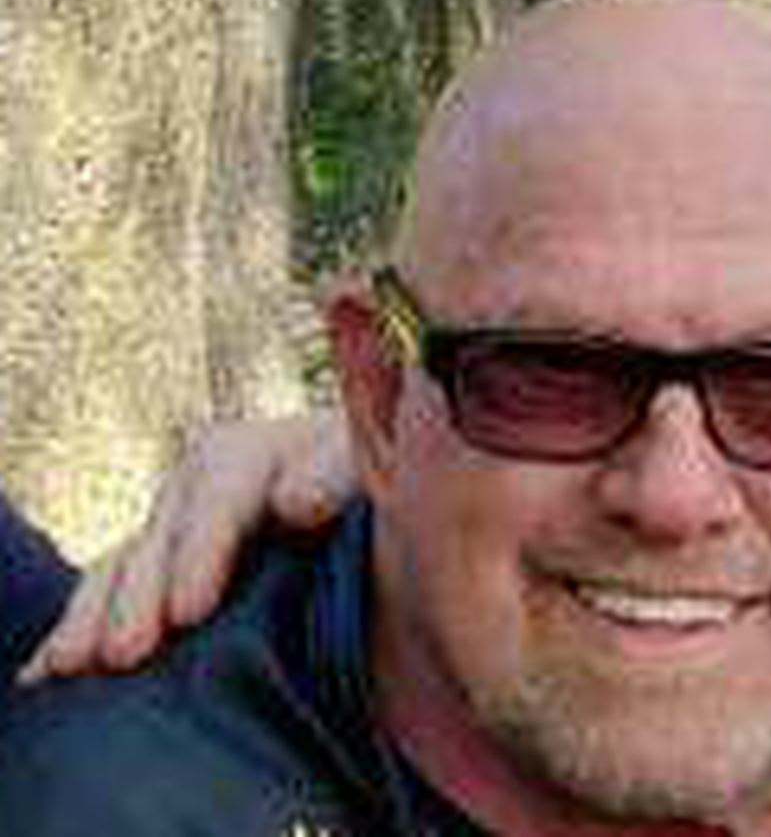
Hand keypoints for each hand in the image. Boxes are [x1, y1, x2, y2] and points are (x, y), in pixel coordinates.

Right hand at [18, 411, 354, 682]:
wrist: (362, 503)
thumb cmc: (369, 485)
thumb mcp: (365, 468)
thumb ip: (337, 476)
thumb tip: (292, 503)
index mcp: (245, 453)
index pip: (218, 501)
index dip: (200, 553)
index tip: (190, 609)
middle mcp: (193, 487)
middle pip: (160, 539)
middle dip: (138, 598)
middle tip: (126, 653)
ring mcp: (169, 529)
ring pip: (121, 569)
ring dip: (93, 618)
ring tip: (69, 668)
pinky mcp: (159, 569)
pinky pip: (111, 595)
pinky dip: (80, 629)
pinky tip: (46, 673)